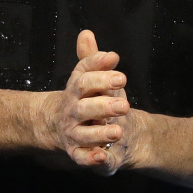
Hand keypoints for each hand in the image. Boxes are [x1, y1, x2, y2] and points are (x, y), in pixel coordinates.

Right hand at [39, 30, 134, 172]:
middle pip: (84, 108)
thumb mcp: (90, 76)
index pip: (84, 79)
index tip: (118, 68)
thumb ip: (92, 58)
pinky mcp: (77, 152)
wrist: (68, 126)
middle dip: (104, 106)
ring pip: (84, 134)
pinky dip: (91, 159)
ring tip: (118, 131)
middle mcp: (73, 111)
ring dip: (100, 134)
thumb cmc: (88, 97)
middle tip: (124, 104)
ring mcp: (74, 132)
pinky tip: (102, 157)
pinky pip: (81, 158)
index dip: (100, 73)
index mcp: (77, 89)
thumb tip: (86, 33)